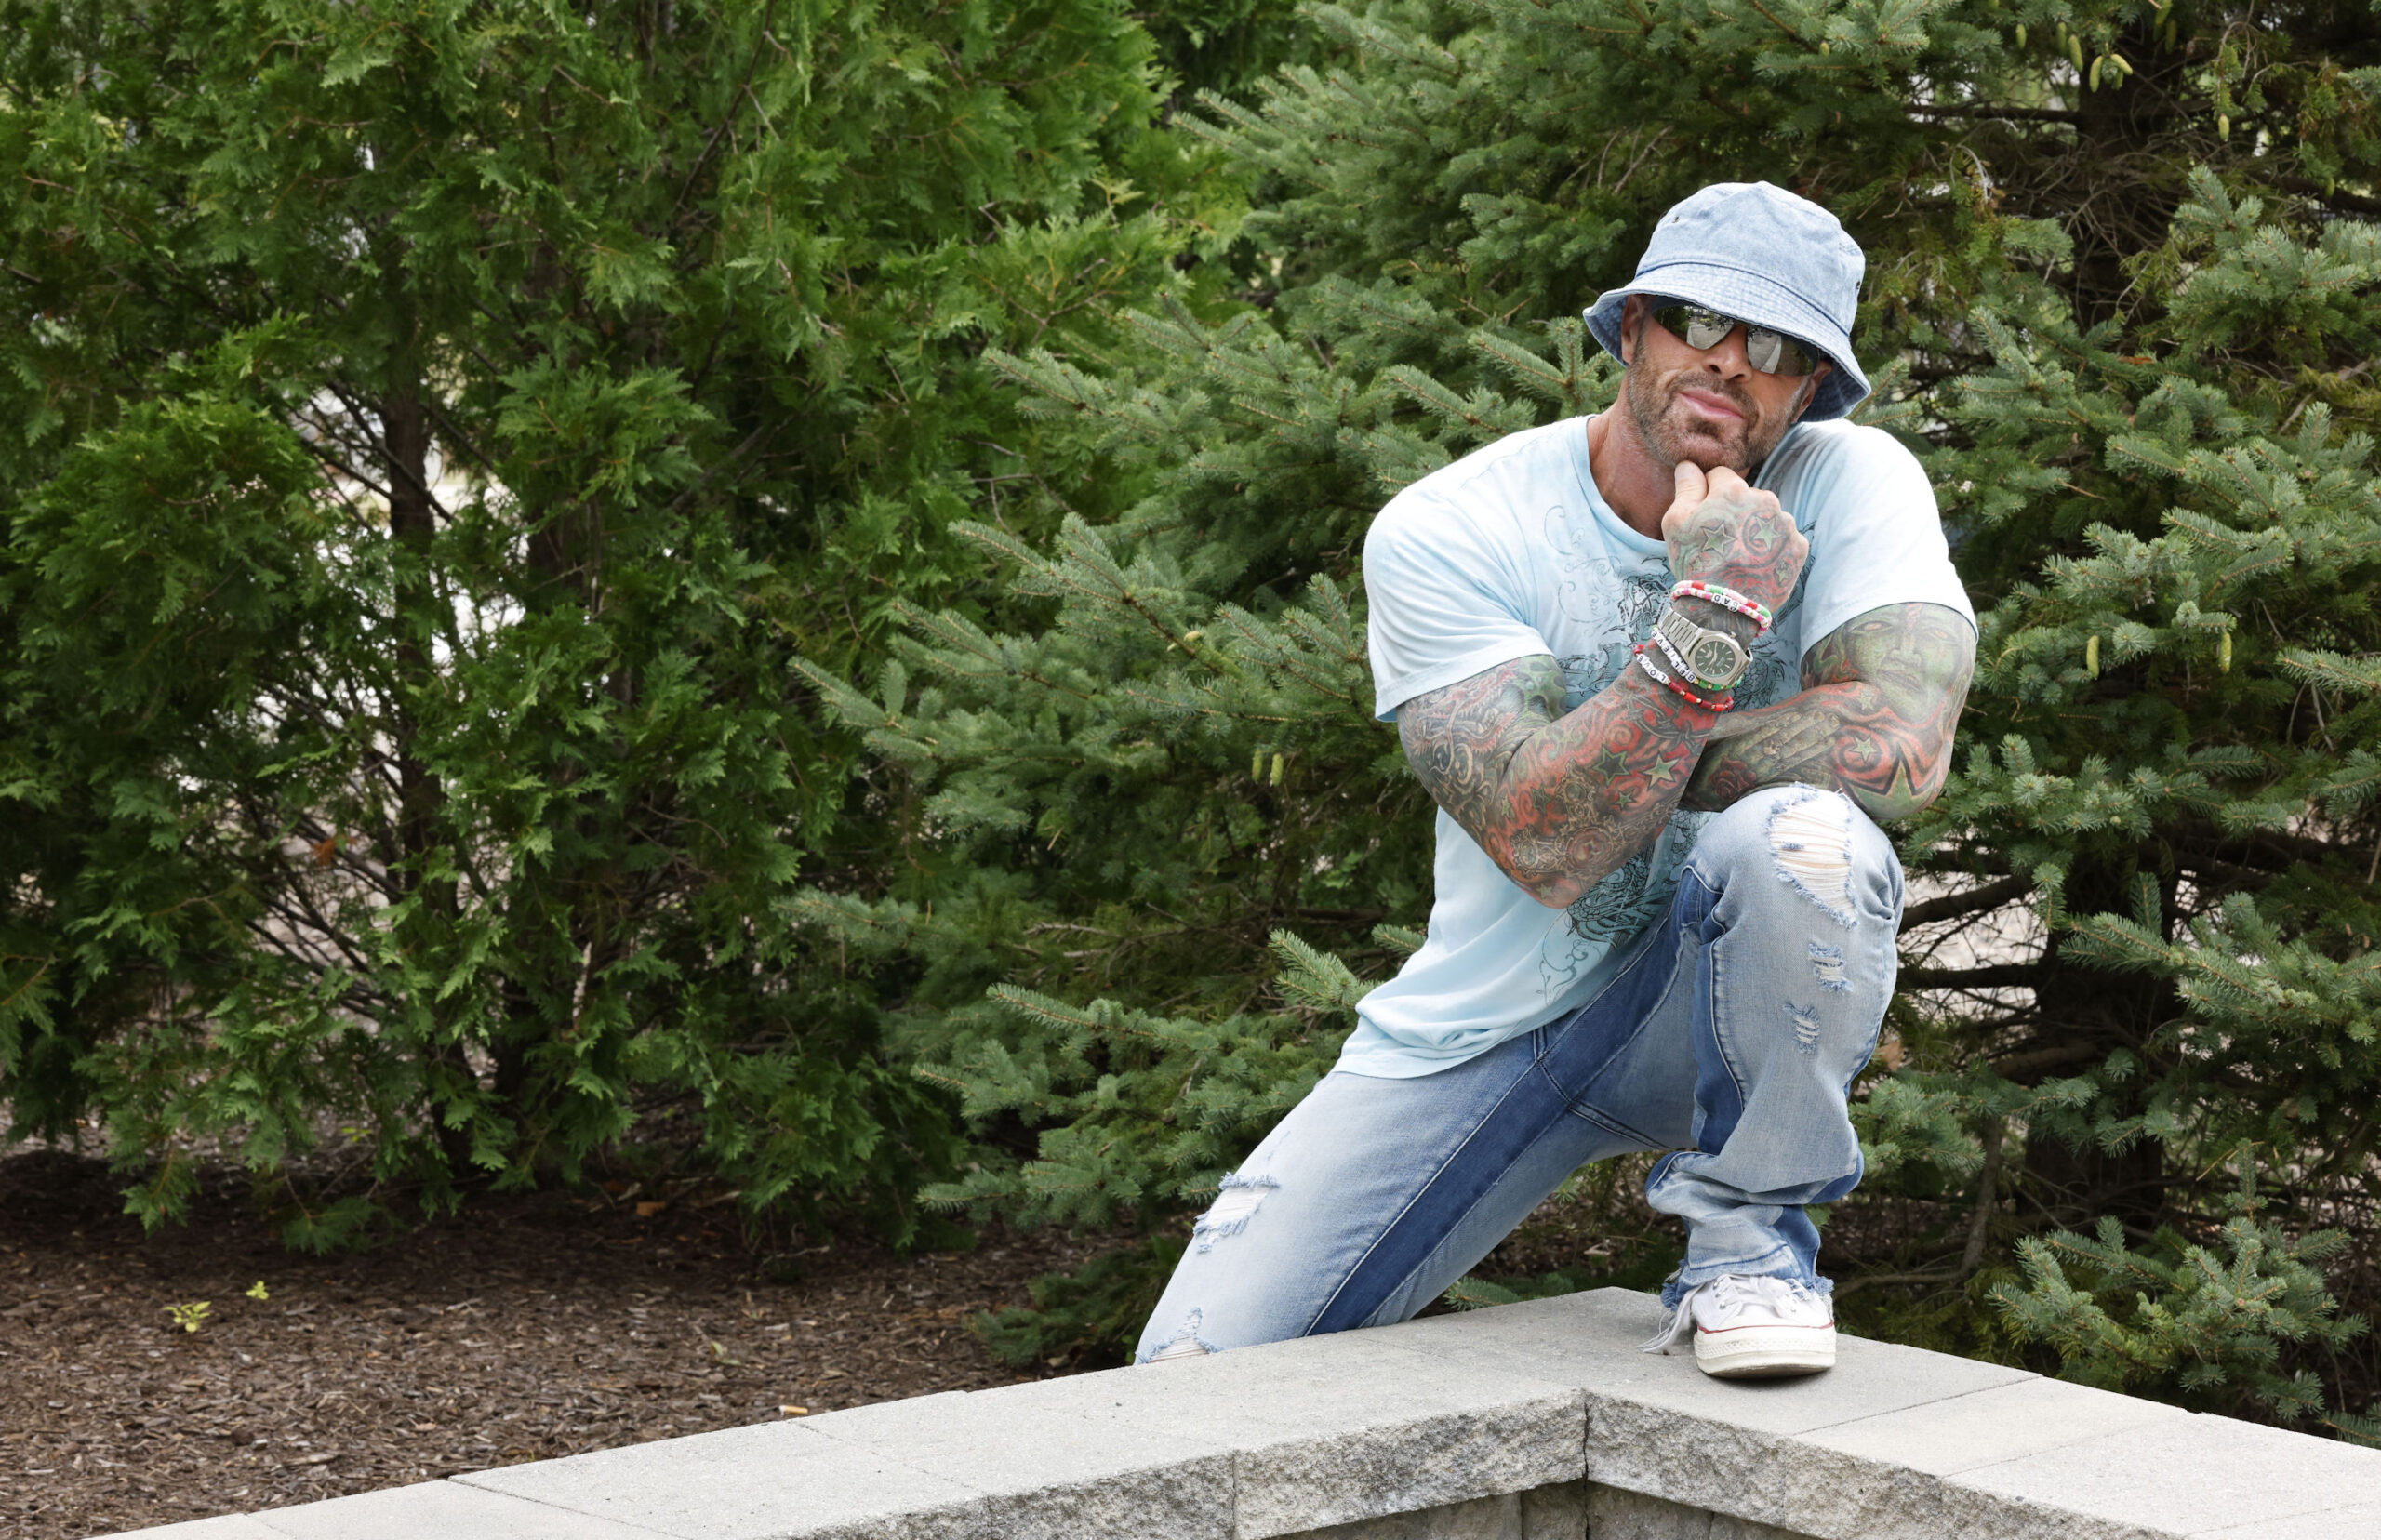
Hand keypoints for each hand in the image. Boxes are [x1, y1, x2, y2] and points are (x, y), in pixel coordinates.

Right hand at [1659, 462, 1808, 613]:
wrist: (1726, 610)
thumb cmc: (1696, 563)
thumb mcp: (1676, 522)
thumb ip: (1686, 487)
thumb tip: (1689, 464)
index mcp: (1734, 489)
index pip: (1720, 475)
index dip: (1707, 494)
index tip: (1702, 516)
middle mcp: (1766, 500)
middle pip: (1746, 496)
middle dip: (1734, 511)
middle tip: (1719, 541)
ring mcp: (1786, 524)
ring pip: (1766, 517)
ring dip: (1753, 528)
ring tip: (1738, 556)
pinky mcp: (1799, 547)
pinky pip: (1782, 539)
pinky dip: (1771, 548)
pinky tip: (1755, 565)